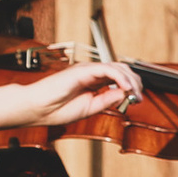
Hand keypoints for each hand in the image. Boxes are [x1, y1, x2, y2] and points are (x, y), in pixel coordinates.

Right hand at [19, 60, 141, 129]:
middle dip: (134, 82)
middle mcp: (91, 72)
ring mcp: (87, 69)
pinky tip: (125, 88)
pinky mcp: (83, 70)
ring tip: (135, 94)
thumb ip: (107, 99)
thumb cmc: (57, 109)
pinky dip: (120, 77)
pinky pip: (107, 69)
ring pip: (117, 67)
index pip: (118, 77)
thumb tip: (124, 94)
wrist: (38, 109)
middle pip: (121, 69)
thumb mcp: (90, 107)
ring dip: (130, 80)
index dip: (131, 86)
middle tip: (139, 97)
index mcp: (92, 81)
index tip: (137, 99)